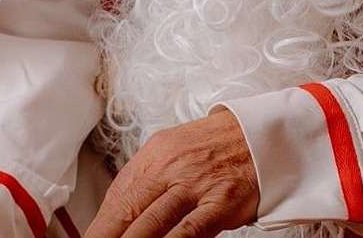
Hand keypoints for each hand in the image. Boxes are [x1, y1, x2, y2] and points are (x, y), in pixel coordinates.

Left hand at [84, 109, 258, 237]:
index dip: (102, 224)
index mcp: (154, 155)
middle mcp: (170, 168)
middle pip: (129, 208)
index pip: (118, 195)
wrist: (260, 134)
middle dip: (109, 234)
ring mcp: (195, 186)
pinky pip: (190, 228)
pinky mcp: (220, 202)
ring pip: (153, 220)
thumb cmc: (215, 147)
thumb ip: (149, 180)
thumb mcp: (173, 152)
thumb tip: (121, 211)